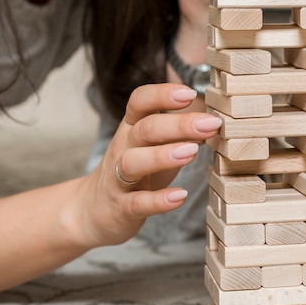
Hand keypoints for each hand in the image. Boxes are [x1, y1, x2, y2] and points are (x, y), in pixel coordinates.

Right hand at [75, 83, 221, 247]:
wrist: (92, 211)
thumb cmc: (136, 172)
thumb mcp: (153, 146)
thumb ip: (179, 132)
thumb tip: (213, 121)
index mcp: (131, 128)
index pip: (140, 101)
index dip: (162, 94)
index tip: (190, 93)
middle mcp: (123, 148)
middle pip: (145, 129)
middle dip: (179, 124)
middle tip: (210, 124)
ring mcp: (118, 179)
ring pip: (134, 162)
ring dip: (163, 156)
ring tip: (192, 153)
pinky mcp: (121, 208)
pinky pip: (137, 203)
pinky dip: (159, 200)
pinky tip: (180, 196)